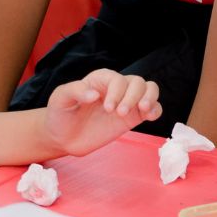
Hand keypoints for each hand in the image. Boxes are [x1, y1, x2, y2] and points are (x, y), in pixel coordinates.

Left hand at [44, 69, 160, 156]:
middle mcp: (116, 88)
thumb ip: (75, 91)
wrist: (63, 138)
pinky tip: (149, 117)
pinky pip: (153, 108)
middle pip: (137, 82)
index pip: (117, 79)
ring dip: (150, 98)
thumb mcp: (60, 99)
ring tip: (143, 111)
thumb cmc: (60, 115)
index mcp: (100, 79)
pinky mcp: (132, 118)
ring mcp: (126, 102)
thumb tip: (95, 94)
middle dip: (132, 97)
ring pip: (149, 89)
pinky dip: (156, 110)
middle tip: (119, 113)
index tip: (108, 109)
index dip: (116, 92)